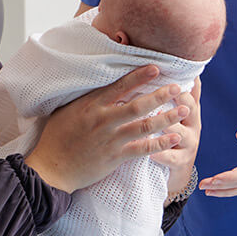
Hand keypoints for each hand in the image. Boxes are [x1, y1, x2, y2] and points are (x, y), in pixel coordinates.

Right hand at [24, 65, 188, 192]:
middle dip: (160, 94)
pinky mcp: (115, 157)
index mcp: (91, 105)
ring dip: (168, 117)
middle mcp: (104, 120)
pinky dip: (161, 143)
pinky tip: (175, 137)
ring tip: (184, 109)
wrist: (52, 168)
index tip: (156, 68)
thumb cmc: (57, 137)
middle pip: (139, 105)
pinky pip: (143, 149)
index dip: (140, 76)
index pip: (120, 86)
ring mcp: (111, 139)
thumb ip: (87, 98)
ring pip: (145, 126)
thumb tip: (101, 84)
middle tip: (177, 87)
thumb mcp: (68, 109)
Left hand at [150, 78, 200, 194]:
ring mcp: (189, 144)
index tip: (167, 69)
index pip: (188, 92)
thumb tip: (183, 66)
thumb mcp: (178, 114)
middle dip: (178, 99)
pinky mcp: (182, 162)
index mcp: (189, 110)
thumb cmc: (172, 136)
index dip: (180, 81)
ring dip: (166, 125)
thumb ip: (179, 92)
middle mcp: (192, 125)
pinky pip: (172, 158)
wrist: (176, 171)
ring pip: (178, 132)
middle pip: (188, 108)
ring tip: (153, 119)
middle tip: (166, 89)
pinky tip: (150, 152)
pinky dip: (161, 154)